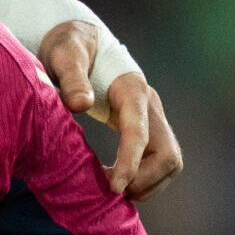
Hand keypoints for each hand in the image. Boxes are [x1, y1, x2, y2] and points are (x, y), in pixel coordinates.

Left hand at [38, 21, 182, 199]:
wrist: (81, 41)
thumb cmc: (70, 48)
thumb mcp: (65, 55)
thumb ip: (71, 78)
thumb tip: (80, 105)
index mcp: (131, 89)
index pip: (140, 133)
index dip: (130, 163)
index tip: (114, 188)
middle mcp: (149, 106)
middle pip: (168, 154)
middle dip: (145, 180)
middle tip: (111, 193)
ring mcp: (152, 118)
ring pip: (169, 162)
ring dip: (147, 184)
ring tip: (113, 191)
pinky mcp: (147, 128)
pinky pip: (157, 161)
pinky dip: (143, 179)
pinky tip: (116, 183)